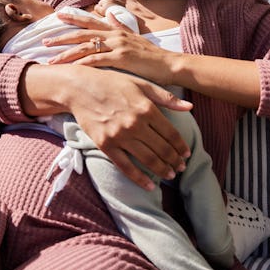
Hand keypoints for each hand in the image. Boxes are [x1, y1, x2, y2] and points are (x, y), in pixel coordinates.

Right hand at [21, 63, 191, 189]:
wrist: (80, 88)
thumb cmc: (112, 83)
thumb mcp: (141, 84)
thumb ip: (166, 97)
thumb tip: (190, 107)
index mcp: (146, 108)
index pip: (171, 133)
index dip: (181, 146)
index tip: (186, 154)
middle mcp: (135, 124)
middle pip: (162, 149)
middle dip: (175, 161)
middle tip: (181, 168)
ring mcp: (120, 136)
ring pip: (148, 159)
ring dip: (162, 170)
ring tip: (170, 175)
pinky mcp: (106, 145)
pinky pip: (126, 167)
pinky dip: (139, 179)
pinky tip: (149, 186)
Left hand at [43, 11, 179, 86]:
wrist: (170, 65)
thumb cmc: (152, 56)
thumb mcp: (135, 37)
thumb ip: (121, 26)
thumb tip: (111, 15)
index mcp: (117, 30)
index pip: (91, 22)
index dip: (73, 18)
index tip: (58, 16)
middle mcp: (115, 34)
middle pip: (82, 34)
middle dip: (61, 38)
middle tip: (44, 42)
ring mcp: (118, 46)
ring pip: (86, 48)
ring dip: (66, 54)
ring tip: (51, 60)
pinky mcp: (121, 58)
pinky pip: (97, 60)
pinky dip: (82, 63)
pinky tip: (70, 68)